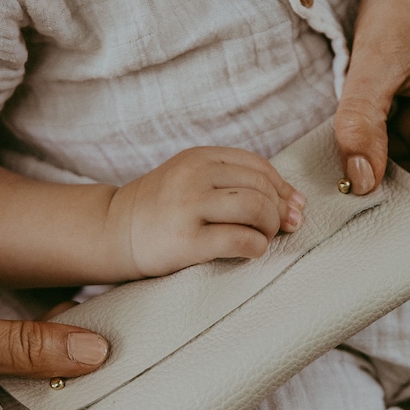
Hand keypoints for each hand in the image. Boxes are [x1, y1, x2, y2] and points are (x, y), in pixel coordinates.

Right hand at [109, 146, 305, 278]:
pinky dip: (257, 247)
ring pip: (256, 208)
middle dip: (279, 211)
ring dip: (270, 227)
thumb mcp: (194, 181)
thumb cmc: (163, 210)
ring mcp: (189, 207)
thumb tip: (297, 205)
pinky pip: (241, 240)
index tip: (291, 208)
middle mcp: (194, 176)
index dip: (282, 188)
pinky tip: (251, 251)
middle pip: (261, 187)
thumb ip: (237, 185)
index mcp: (199, 158)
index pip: (258, 166)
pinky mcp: (187, 241)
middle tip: (278, 229)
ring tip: (262, 238)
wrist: (113, 232)